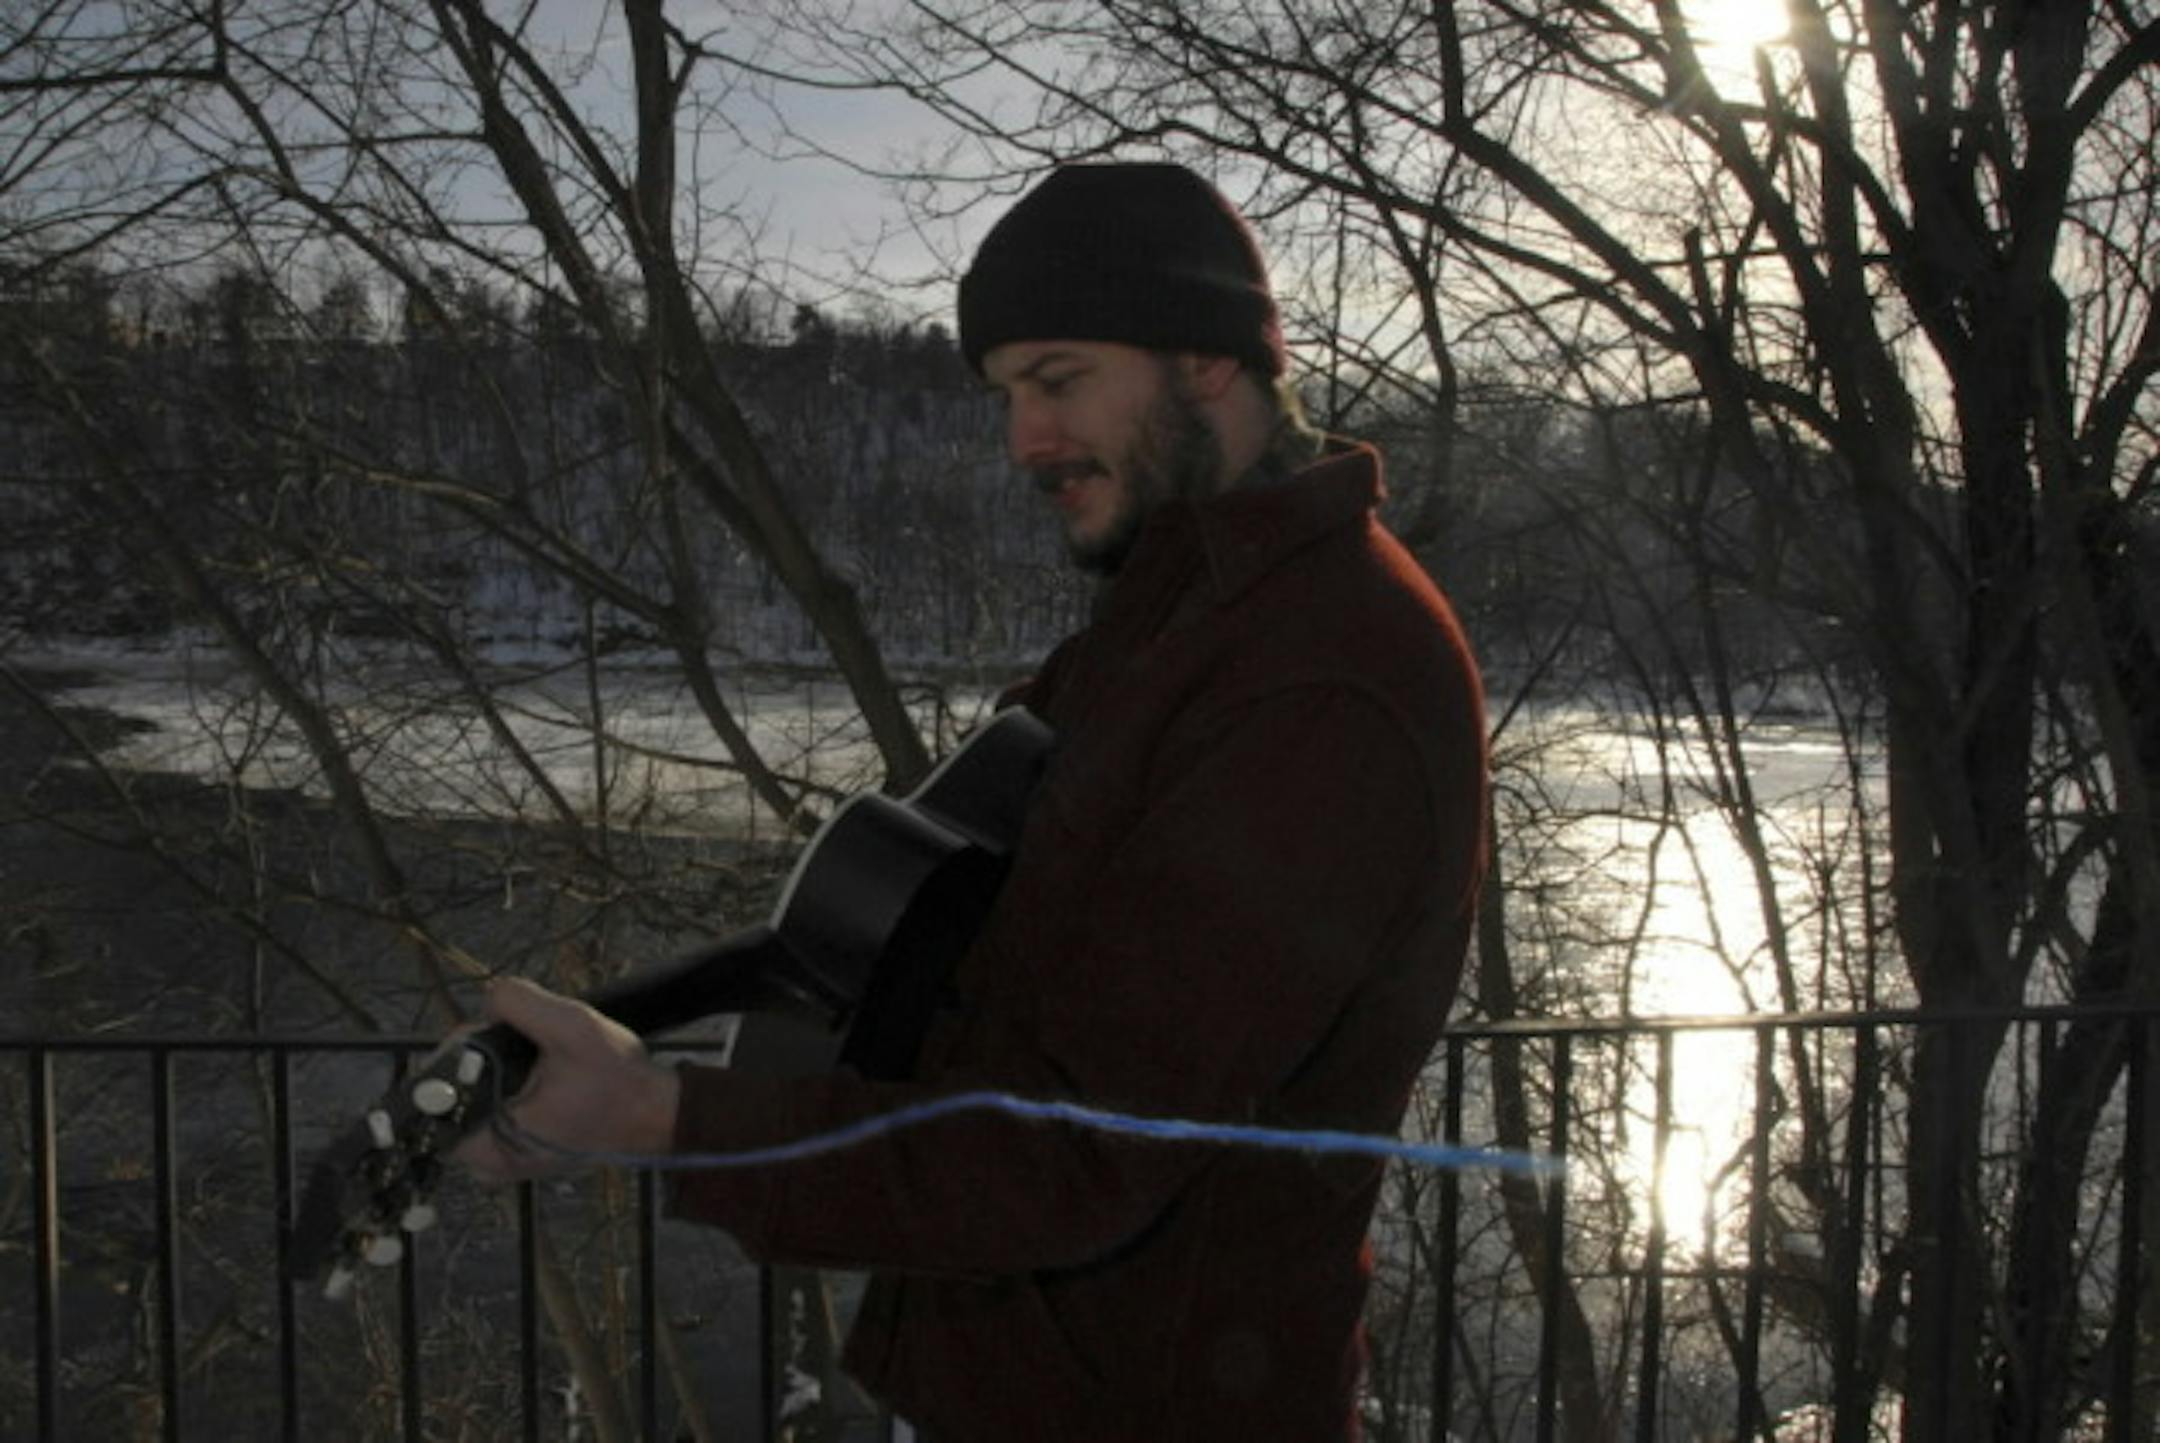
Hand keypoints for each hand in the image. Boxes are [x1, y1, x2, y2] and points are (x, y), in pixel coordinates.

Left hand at [453, 977, 682, 1183]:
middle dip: (482, 1059)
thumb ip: (521, 1003)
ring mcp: (507, 1163)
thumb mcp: (572, 1028)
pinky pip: (496, 1114)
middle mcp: (489, 1163)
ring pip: (476, 1103)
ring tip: (538, 1056)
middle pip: (455, 1095)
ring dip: (498, 1072)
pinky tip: (542, 1074)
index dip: (459, 1055)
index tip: (495, 1036)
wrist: (659, 1114)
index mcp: (489, 1143)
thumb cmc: (618, 1081)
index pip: (435, 1095)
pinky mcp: (524, 1155)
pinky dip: (512, 1089)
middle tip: (524, 1041)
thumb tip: (489, 995)